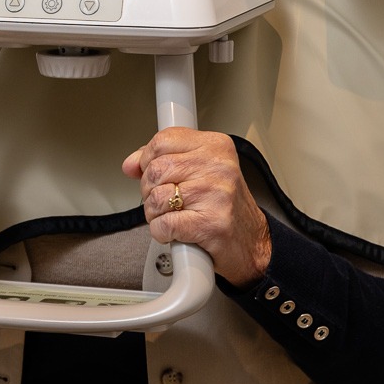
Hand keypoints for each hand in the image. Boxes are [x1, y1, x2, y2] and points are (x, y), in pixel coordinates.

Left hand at [123, 128, 271, 286]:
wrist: (252, 243)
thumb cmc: (224, 206)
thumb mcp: (199, 171)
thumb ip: (164, 160)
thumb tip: (131, 164)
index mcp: (216, 146)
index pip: (163, 140)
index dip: (148, 160)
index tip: (155, 174)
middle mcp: (219, 166)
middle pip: (156, 169)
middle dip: (149, 189)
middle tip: (165, 200)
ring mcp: (216, 194)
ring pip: (156, 197)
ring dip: (155, 213)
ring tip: (173, 216)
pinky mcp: (210, 224)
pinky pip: (164, 224)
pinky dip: (162, 232)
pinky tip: (177, 231)